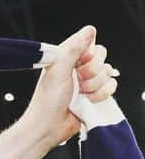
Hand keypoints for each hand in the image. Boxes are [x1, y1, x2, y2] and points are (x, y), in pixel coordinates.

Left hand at [22, 25, 118, 149]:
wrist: (48, 128)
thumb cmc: (46, 101)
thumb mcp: (57, 70)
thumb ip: (73, 48)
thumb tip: (89, 30)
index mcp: (67, 59)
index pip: (90, 44)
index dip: (88, 54)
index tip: (78, 64)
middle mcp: (78, 68)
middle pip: (102, 57)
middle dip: (92, 71)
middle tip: (78, 81)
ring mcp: (88, 82)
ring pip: (108, 72)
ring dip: (95, 85)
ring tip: (80, 94)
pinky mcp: (95, 95)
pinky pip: (112, 86)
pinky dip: (101, 94)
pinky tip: (88, 101)